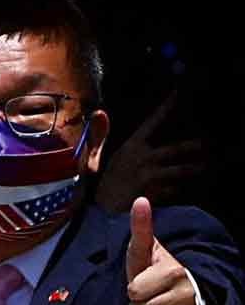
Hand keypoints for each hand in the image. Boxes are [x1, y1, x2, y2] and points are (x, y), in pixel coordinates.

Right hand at [97, 91, 204, 212]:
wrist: (101, 210)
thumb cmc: (103, 184)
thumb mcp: (98, 157)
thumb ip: (101, 137)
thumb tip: (99, 112)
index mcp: (130, 146)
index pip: (151, 122)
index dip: (165, 107)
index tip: (179, 93)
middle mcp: (141, 158)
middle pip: (174, 149)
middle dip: (192, 146)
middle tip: (206, 144)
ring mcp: (148, 176)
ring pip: (178, 170)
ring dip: (192, 168)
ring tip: (204, 167)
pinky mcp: (153, 192)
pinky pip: (172, 190)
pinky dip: (176, 190)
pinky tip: (179, 191)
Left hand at [126, 197, 199, 304]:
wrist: (181, 291)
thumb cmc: (155, 269)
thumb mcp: (145, 249)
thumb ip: (140, 227)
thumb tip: (140, 200)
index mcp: (174, 273)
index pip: (134, 293)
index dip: (133, 289)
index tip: (143, 282)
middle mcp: (187, 296)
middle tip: (148, 297)